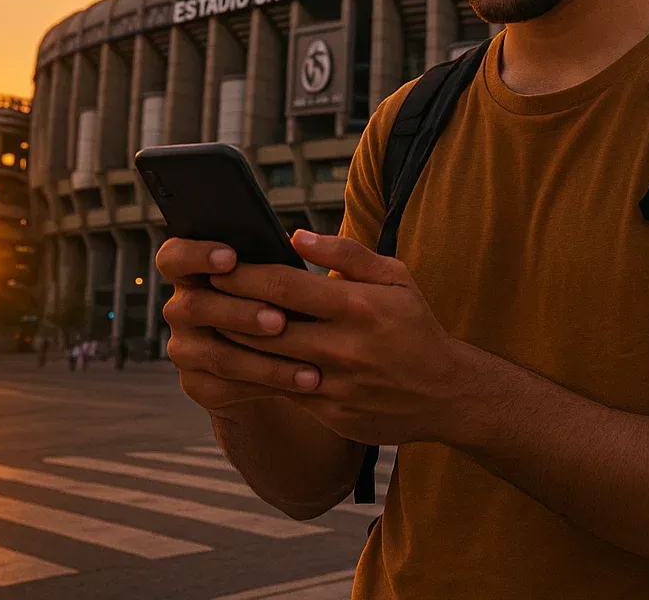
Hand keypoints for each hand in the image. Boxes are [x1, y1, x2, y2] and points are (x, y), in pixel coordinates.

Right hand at [156, 237, 303, 419]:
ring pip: (217, 355)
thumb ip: (277, 262)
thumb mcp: (281, 278)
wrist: (283, 354)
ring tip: (307, 365)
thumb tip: (300, 242)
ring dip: (264, 360)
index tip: (230, 257)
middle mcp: (182, 309)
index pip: (173, 257)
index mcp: (193, 272)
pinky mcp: (198, 384)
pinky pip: (228, 386)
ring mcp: (185, 349)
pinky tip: (304, 383)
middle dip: (240, 313)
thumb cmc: (283, 300)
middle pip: (195, 307)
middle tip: (280, 320)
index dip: (196, 255)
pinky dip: (271, 384)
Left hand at [206, 230, 479, 445]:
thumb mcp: (395, 277)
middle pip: (263, 326)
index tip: (218, 265)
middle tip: (201, 294)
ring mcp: (336, 384)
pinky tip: (238, 362)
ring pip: (265, 364)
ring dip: (232, 345)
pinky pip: (281, 393)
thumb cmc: (414, 326)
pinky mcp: (330, 413)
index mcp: (358, 305)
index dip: (243, 275)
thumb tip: (296, 236)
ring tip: (212, 326)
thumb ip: (346, 253)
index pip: (284, 286)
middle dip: (226, 308)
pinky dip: (255, 376)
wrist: (446, 393)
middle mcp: (344, 346)